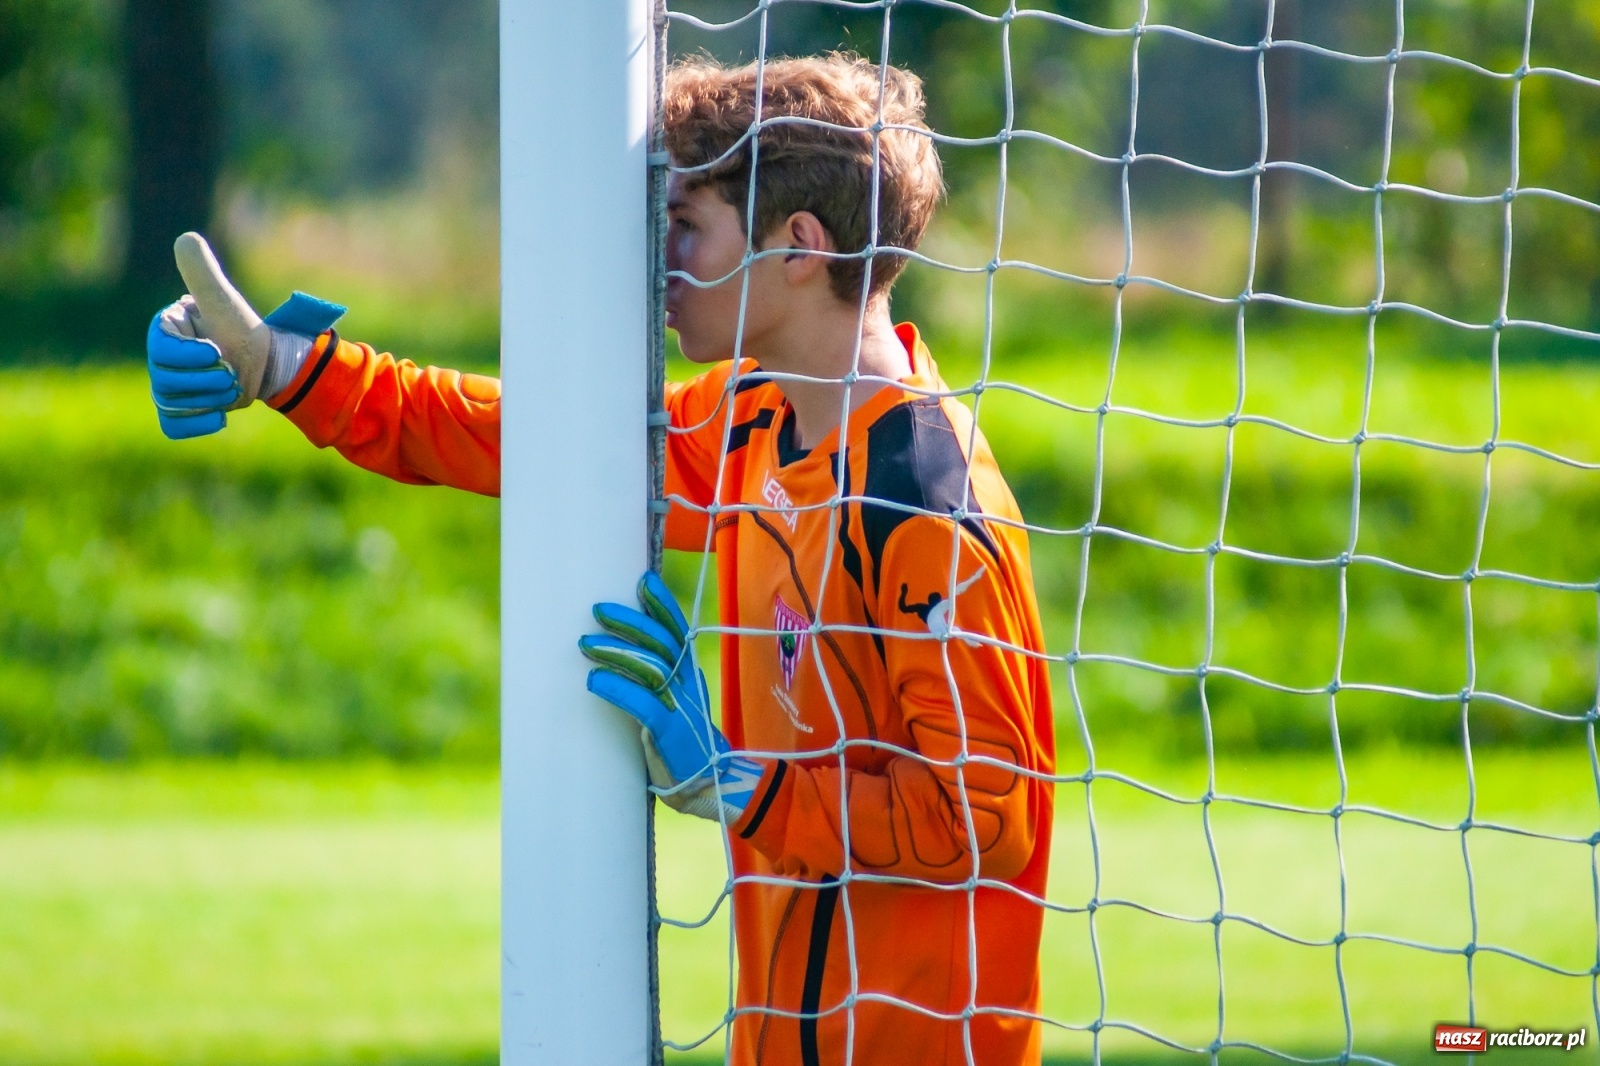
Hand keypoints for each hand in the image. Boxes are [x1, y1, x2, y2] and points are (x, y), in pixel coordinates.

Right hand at [146, 232, 345, 439]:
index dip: (190, 357)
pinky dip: (196, 424)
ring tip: (232, 386)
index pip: (161, 350)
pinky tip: (219, 416)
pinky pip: (173, 426)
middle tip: (232, 373)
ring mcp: (168, 383)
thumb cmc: (245, 330)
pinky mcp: (181, 408)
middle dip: (205, 381)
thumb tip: (186, 238)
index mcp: (164, 329)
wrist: (267, 364)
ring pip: (171, 403)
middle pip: (165, 381)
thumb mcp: (224, 301)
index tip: (218, 352)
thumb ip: (203, 273)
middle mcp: (159, 356)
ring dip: (209, 398)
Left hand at [579, 571, 763, 823]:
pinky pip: (642, 703)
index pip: (676, 629)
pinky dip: (617, 688)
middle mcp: (687, 684)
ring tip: (585, 644)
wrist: (711, 785)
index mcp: (688, 674)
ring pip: (650, 667)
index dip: (661, 604)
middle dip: (630, 621)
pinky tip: (594, 680)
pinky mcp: (669, 732)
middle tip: (598, 610)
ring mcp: (680, 707)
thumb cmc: (685, 743)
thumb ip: (657, 680)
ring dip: (616, 651)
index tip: (643, 580)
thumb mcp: (674, 702)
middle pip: (661, 641)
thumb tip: (623, 656)